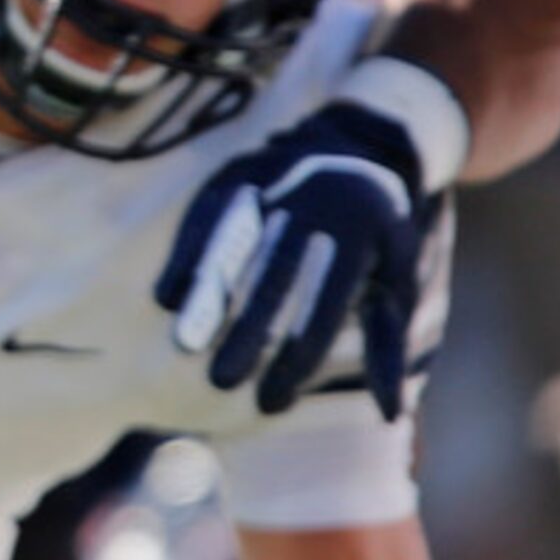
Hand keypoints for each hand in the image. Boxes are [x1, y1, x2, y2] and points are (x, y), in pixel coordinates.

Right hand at [155, 60, 465, 417]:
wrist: (354, 143)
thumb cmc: (376, 234)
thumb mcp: (394, 282)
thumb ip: (387, 346)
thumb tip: (391, 416)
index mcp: (359, 236)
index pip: (324, 307)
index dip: (298, 357)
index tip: (271, 400)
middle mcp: (314, 207)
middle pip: (274, 281)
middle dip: (245, 334)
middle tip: (218, 381)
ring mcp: (271, 185)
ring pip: (233, 250)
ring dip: (206, 299)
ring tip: (184, 343)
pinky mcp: (234, 175)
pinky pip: (203, 220)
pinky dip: (183, 259)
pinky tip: (165, 297)